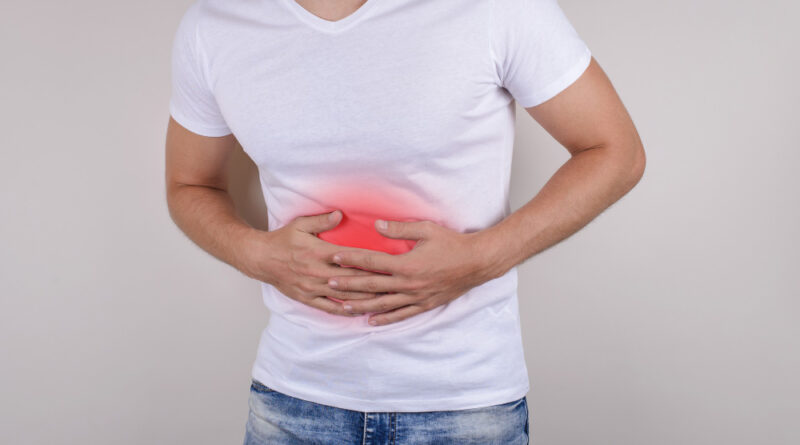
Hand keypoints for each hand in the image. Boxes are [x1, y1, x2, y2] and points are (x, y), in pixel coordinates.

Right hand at [238, 210, 388, 316]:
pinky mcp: (308, 298)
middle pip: (353, 280)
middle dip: (375, 283)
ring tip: (385, 300)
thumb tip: (340, 214)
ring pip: (345, 297)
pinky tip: (360, 312)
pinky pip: (330, 308)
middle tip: (396, 285)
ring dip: (365, 299)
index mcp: (319, 253)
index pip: (351, 258)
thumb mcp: (300, 224)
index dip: (371, 262)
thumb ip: (321, 220)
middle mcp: (318, 273)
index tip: (390, 263)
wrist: (260, 259)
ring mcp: (313, 288)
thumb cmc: (282, 239)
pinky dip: (346, 311)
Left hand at [326, 219, 499, 325]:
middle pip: (372, 285)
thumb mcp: (426, 230)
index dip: (351, 259)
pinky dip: (385, 319)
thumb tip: (377, 224)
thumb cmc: (453, 243)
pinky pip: (401, 314)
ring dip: (361, 305)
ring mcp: (416, 297)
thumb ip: (400, 228)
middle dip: (348, 284)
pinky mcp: (424, 304)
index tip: (334, 257)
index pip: (372, 261)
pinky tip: (371, 320)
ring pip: (383, 304)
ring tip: (342, 306)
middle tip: (329, 282)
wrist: (477, 263)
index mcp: (407, 264)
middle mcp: (408, 283)